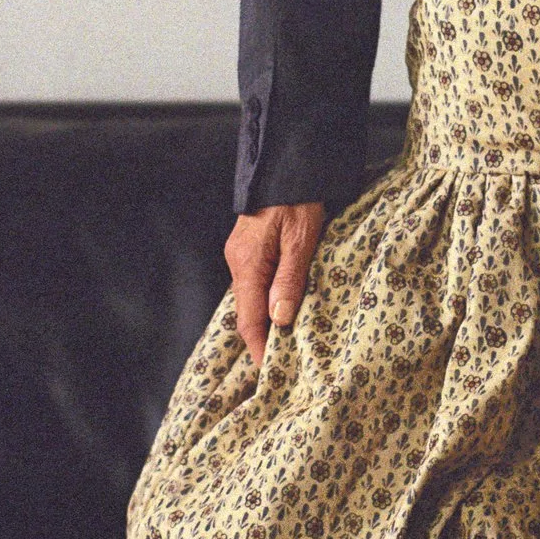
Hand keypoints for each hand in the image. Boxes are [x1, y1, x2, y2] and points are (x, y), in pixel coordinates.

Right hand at [226, 201, 327, 367]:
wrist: (289, 165)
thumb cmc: (298, 198)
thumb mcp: (302, 240)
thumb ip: (289, 280)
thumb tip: (279, 320)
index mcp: (248, 263)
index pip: (249, 320)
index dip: (259, 348)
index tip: (270, 373)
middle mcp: (238, 262)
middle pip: (248, 312)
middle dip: (262, 340)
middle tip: (283, 365)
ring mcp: (241, 254)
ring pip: (251, 299)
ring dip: (266, 322)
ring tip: (286, 344)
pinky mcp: (250, 248)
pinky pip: (256, 284)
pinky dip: (267, 302)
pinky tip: (282, 310)